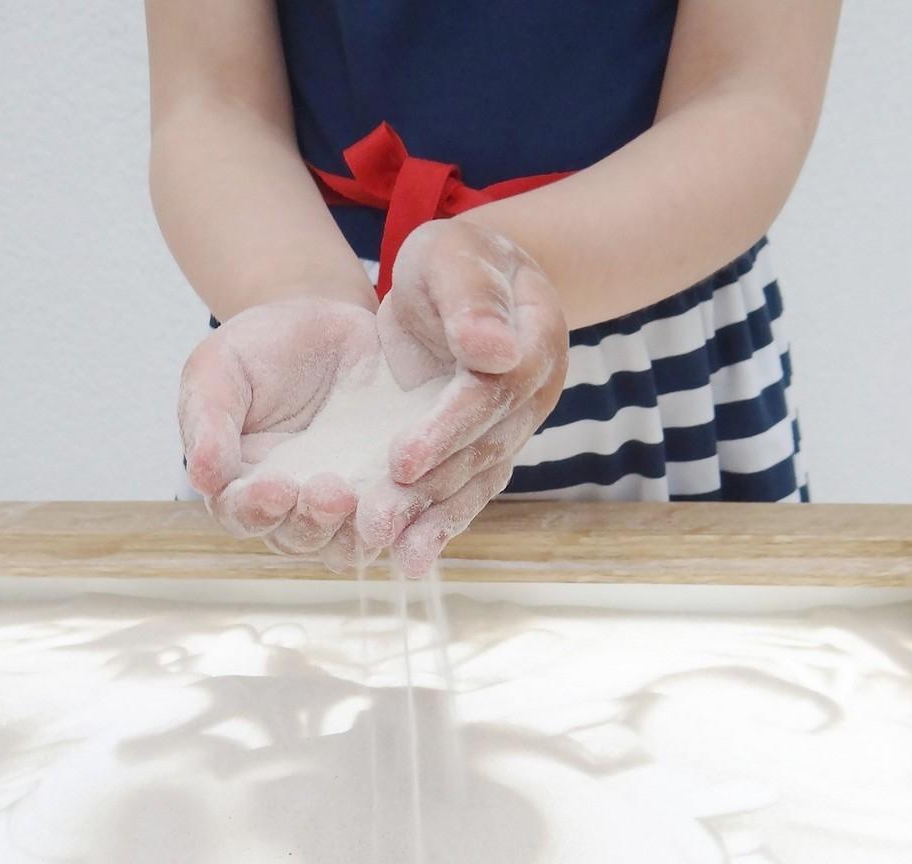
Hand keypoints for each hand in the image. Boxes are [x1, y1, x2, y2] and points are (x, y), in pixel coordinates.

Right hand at [179, 297, 383, 563]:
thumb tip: (202, 478)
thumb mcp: (220, 369)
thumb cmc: (261, 346)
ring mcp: (341, 505)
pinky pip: (397, 519)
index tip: (277, 488)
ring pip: (347, 542)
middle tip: (333, 492)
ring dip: (358, 529)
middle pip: (297, 537)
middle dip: (314, 520)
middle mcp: (290, 507)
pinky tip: (413, 494)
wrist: (327, 321)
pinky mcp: (385, 491)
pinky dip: (405, 516)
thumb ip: (208, 420)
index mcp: (239, 484)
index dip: (257, 510)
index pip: (241, 515)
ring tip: (369, 495)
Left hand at [360, 219, 568, 575]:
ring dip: (433, 518)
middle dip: (431, 487)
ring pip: (478, 479)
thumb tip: (491, 351)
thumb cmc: (458, 259)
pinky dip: (440, 525)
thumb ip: (470, 299)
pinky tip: (410, 558)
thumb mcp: (455, 257)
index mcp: (536, 339)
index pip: (494, 392)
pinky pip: (469, 491)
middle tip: (376, 519)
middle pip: (485, 447)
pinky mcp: (489, 448)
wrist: (469, 281)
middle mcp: (536, 392)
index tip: (400, 458)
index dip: (449, 427)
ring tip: (390, 552)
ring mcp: (516, 425)